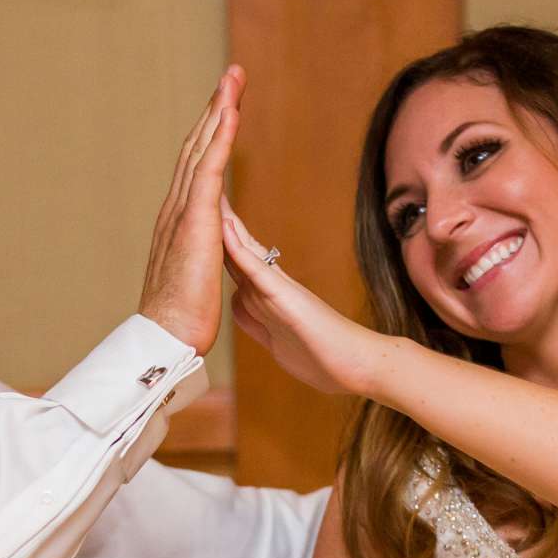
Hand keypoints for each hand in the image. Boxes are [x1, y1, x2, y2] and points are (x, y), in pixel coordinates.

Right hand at [137, 66, 243, 353]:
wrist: (167, 336)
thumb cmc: (182, 318)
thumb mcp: (196, 278)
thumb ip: (201, 256)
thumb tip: (205, 253)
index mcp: (180, 220)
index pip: (198, 167)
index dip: (211, 134)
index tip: (225, 107)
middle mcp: (176, 207)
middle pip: (197, 145)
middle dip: (215, 108)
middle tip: (231, 76)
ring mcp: (183, 210)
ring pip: (202, 147)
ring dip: (218, 109)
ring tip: (233, 79)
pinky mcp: (194, 218)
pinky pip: (209, 167)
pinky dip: (220, 136)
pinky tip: (231, 111)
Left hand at [221, 201, 394, 399]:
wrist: (358, 366)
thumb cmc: (323, 358)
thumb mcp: (277, 340)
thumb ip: (257, 320)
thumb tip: (238, 304)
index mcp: (266, 298)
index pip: (236, 263)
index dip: (217, 242)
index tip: (200, 221)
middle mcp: (270, 288)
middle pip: (237, 248)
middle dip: (218, 222)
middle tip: (203, 190)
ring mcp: (278, 290)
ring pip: (243, 251)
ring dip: (225, 224)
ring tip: (210, 192)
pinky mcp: (286, 297)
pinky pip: (257, 269)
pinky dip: (239, 248)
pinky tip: (226, 227)